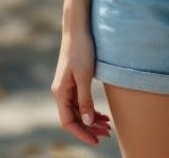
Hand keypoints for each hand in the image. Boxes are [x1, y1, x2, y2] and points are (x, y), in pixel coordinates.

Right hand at [51, 28, 111, 145]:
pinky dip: (91, 110)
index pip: (68, 122)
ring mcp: (67, 87)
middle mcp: (61, 92)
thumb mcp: (85, 76)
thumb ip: (85, 100)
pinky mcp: (74, 81)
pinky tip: (102, 114)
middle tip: (108, 133)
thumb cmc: (81, 49)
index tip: (97, 140)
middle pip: (74, 118)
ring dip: (92, 120)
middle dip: (90, 128)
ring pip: (78, 111)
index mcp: (60, 93)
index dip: (82, 133)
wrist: (78, 28)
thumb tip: (87, 122)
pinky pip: (81, 102)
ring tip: (108, 126)